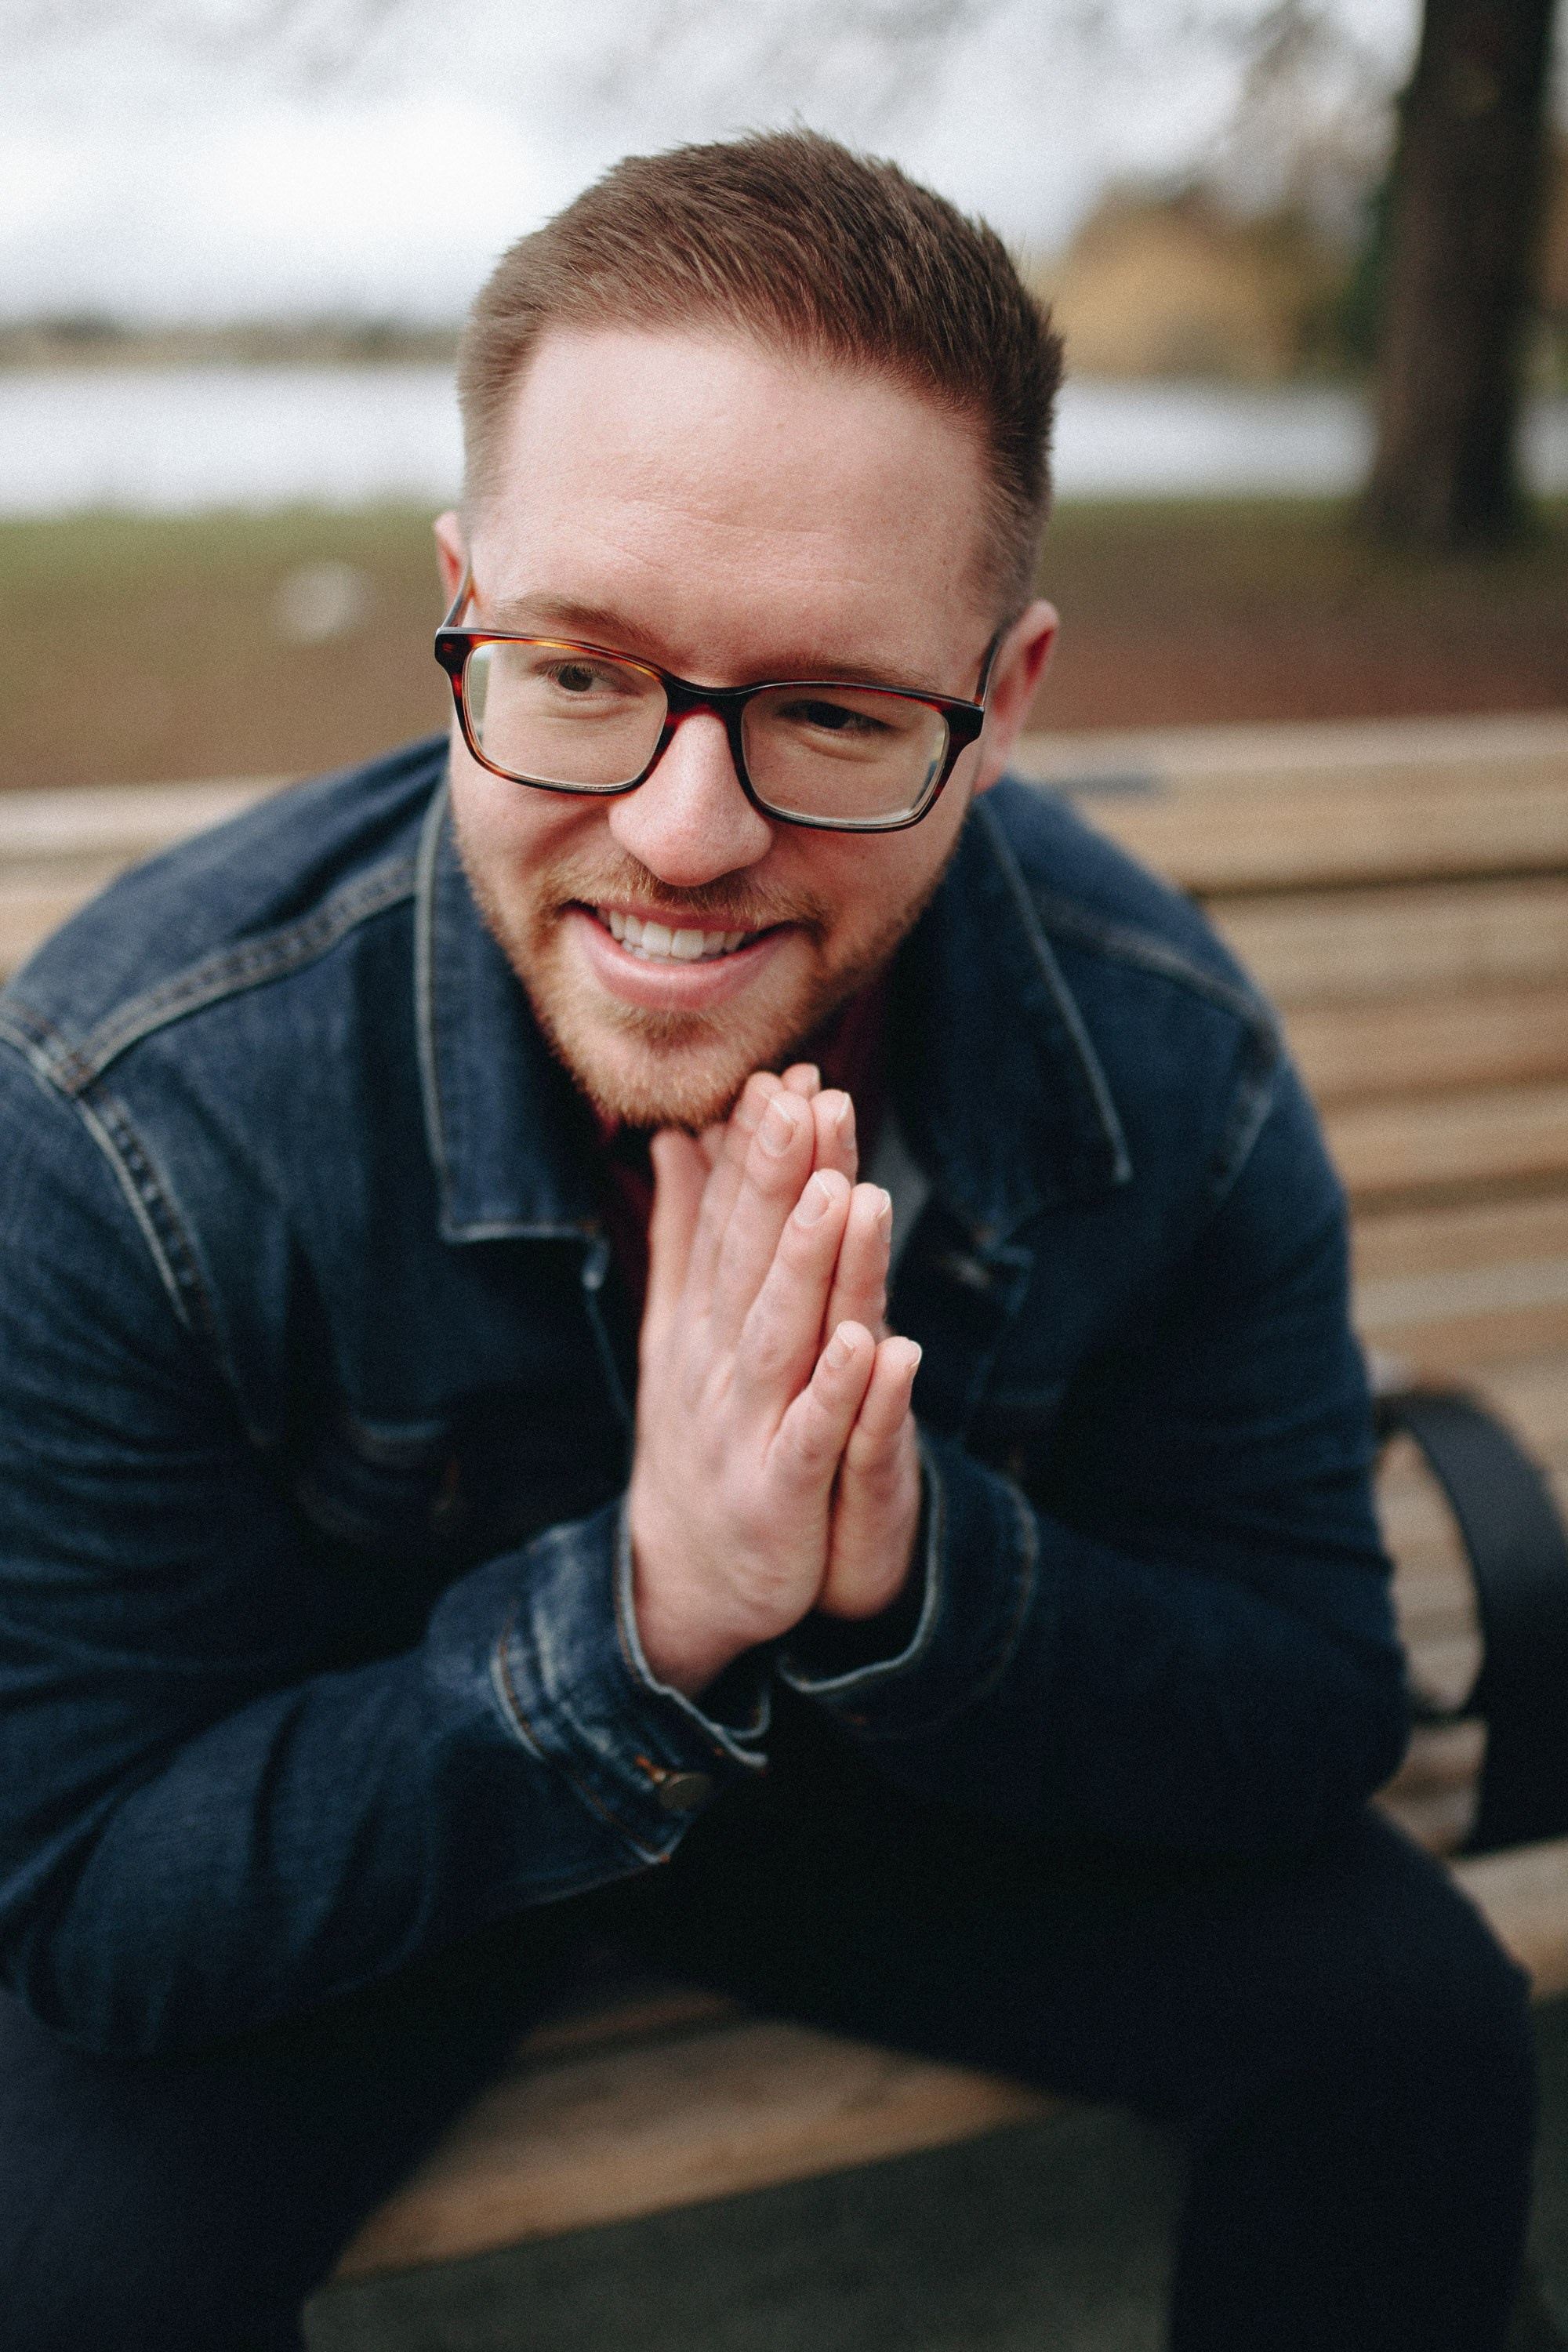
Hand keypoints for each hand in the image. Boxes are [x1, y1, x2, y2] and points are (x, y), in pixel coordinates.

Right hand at [628, 1067, 921, 1696]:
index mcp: (705, 1323)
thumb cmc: (699, 1438)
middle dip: (778, 1181)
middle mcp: (719, 1365)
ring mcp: (745, 1430)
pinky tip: (866, 1344)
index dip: (756, 1153)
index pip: (731, 1223)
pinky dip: (836, 1394)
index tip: (782, 1074)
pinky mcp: (778, 1495)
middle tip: (806, 1100)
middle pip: (754, 1263)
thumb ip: (688, 1235)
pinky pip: (812, 1439)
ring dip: (808, 1266)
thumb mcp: (683, 1331)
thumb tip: (677, 1135)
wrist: (687, 1583)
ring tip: (839, 1193)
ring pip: (781, 1337)